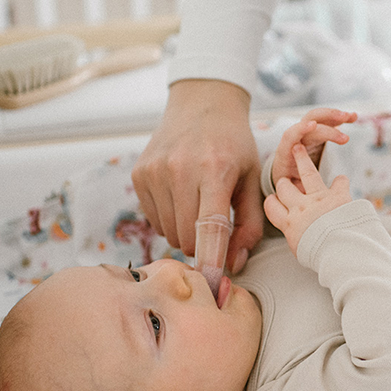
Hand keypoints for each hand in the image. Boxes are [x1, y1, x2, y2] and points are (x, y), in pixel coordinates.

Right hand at [132, 79, 263, 272]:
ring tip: (198, 208)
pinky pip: (154, 220)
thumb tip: (235, 264)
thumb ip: (249, 224)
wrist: (202, 104)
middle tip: (215, 230)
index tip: (215, 286)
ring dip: (186, 233)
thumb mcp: (252, 178)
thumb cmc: (233, 144)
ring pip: (169, 233)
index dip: (212, 261)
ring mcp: (155, 171)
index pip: (211, 227)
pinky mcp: (139, 174)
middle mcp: (180, 169)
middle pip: (187, 237)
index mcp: (214, 169)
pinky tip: (181, 198)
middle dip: (203, 246)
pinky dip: (170, 220)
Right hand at [264, 142, 351, 254]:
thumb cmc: (322, 257)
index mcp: (289, 224)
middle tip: (285, 180)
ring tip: (299, 147)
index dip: (272, 202)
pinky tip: (341, 180)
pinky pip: (339, 182)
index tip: (274, 201)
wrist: (341, 252)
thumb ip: (298, 239)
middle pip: (284, 187)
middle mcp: (300, 208)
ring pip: (306, 172)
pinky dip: (341, 182)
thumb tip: (300, 239)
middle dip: (283, 183)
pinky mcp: (338, 195)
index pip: (271, 207)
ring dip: (302, 158)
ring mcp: (319, 199)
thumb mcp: (302, 252)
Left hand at [271, 107, 355, 191]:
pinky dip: (338, 119)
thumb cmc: (287, 184)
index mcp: (285, 152)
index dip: (300, 128)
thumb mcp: (288, 189)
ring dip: (334, 116)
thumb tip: (301, 192)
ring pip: (318, 118)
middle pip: (308, 121)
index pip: (290, 135)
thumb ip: (294, 190)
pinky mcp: (314, 134)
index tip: (313, 126)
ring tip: (351, 117)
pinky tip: (352, 117)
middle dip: (326, 123)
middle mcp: (295, 139)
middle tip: (344, 134)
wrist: (285, 177)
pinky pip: (326, 122)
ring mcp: (304, 134)